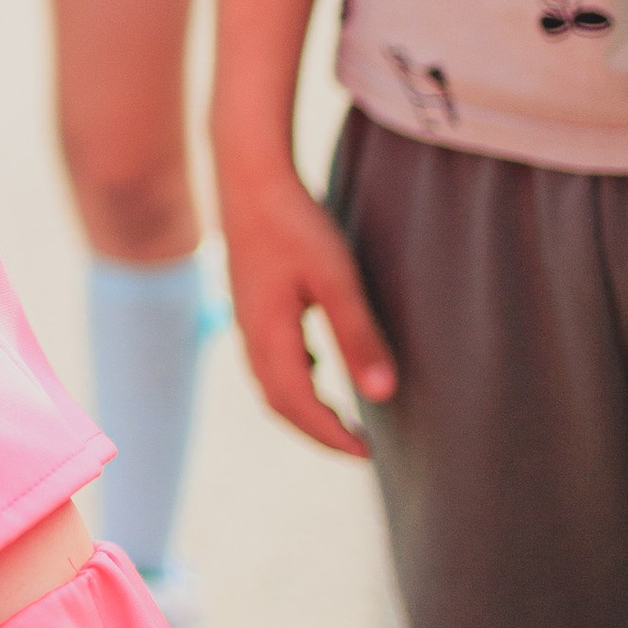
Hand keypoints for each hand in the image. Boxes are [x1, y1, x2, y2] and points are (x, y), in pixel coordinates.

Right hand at [221, 159, 396, 456]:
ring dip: (302, 404)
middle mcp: (251, 334)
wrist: (249, 174)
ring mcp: (245, 317)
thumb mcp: (336, 279)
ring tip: (340, 414)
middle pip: (278, 402)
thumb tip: (381, 395)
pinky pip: (267, 356)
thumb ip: (358, 336)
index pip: (299, 406)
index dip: (332, 436)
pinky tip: (316, 359)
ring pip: (270, 381)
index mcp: (270, 337)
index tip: (367, 453)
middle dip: (316, 430)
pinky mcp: (249, 299)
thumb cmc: (296, 222)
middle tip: (355, 445)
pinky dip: (292, 374)